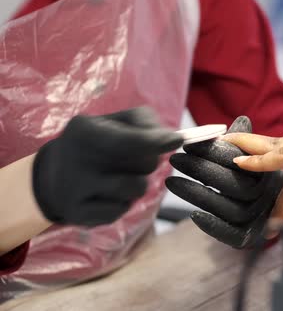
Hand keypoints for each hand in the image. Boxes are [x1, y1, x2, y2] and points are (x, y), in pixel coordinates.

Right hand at [32, 107, 182, 225]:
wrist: (52, 175)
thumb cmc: (96, 143)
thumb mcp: (113, 122)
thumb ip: (144, 122)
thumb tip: (172, 138)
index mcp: (84, 131)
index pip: (132, 140)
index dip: (159, 141)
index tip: (176, 140)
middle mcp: (76, 160)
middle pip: (143, 165)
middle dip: (149, 162)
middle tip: (134, 159)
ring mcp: (74, 190)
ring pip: (137, 189)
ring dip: (138, 183)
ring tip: (119, 177)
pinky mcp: (77, 214)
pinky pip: (122, 210)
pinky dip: (122, 203)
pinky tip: (105, 194)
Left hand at [165, 116, 282, 247]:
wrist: (270, 215)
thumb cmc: (254, 178)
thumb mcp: (254, 157)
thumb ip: (243, 143)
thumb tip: (242, 121)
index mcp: (269, 172)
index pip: (239, 160)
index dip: (214, 152)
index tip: (189, 145)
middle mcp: (268, 196)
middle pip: (232, 183)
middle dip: (201, 170)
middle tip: (175, 160)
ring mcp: (259, 218)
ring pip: (227, 207)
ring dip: (197, 195)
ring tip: (172, 182)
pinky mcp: (249, 237)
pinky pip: (231, 233)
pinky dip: (213, 226)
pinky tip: (193, 214)